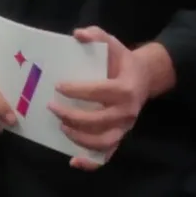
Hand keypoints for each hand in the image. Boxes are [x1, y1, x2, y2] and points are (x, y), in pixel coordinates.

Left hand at [51, 26, 149, 169]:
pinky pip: (108, 155)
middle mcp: (127, 112)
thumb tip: (77, 34)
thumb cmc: (121, 60)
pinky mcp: (120, 136)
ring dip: (79, 138)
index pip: (100, 91)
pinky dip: (91, 162)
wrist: (143, 77)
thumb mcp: (111, 43)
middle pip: (99, 120)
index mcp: (126, 89)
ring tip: (61, 127)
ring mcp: (124, 127)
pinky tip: (73, 161)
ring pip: (103, 141)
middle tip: (52, 107)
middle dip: (73, 116)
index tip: (59, 86)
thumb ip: (96, 35)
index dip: (78, 90)